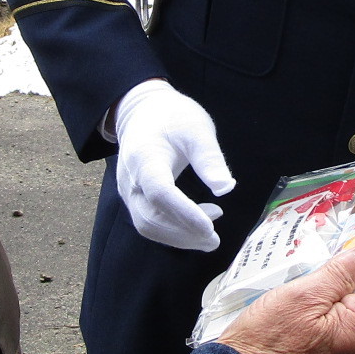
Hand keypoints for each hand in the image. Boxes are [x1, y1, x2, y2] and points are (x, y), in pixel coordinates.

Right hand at [114, 79, 235, 250]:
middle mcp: (131, 180)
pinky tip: (199, 223)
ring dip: (180, 236)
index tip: (210, 228)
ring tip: (211, 236)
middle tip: (215, 240)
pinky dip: (174, 230)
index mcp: (145, 158)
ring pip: (148, 226)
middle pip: (150, 218)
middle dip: (183, 233)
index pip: (160, 192)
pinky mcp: (135, 200)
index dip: (184, 212)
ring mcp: (130, 192)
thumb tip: (225, 188)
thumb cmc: (172, 117)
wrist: (143, 113)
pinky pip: (150, 222)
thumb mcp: (196, 128)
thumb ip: (209, 158)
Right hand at [217, 247, 354, 353]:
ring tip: (304, 282)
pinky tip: (298, 300)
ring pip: (343, 307)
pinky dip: (318, 305)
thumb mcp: (304, 295)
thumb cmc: (265, 339)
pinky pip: (328, 319)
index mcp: (353, 330)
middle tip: (320, 263)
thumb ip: (340, 274)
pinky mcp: (318, 350)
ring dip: (328, 289)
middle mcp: (350, 343)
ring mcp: (335, 349)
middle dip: (346, 275)